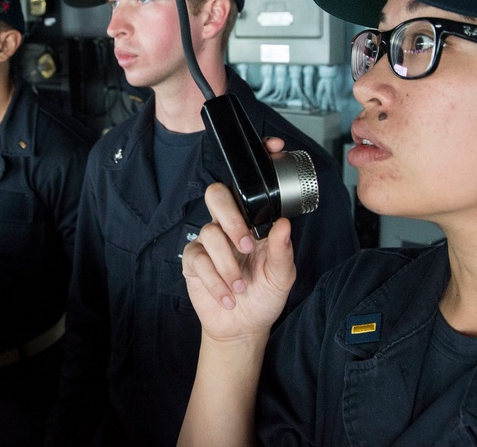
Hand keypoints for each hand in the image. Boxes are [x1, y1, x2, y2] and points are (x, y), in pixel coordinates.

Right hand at [182, 170, 296, 342]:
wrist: (242, 327)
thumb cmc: (263, 296)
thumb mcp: (281, 276)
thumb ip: (282, 251)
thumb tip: (283, 225)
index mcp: (253, 223)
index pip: (252, 186)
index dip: (259, 161)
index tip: (273, 148)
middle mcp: (229, 225)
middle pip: (217, 195)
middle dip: (230, 218)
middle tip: (245, 244)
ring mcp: (209, 241)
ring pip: (209, 232)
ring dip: (227, 265)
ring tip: (240, 287)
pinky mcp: (193, 260)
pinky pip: (198, 259)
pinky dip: (215, 281)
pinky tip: (227, 296)